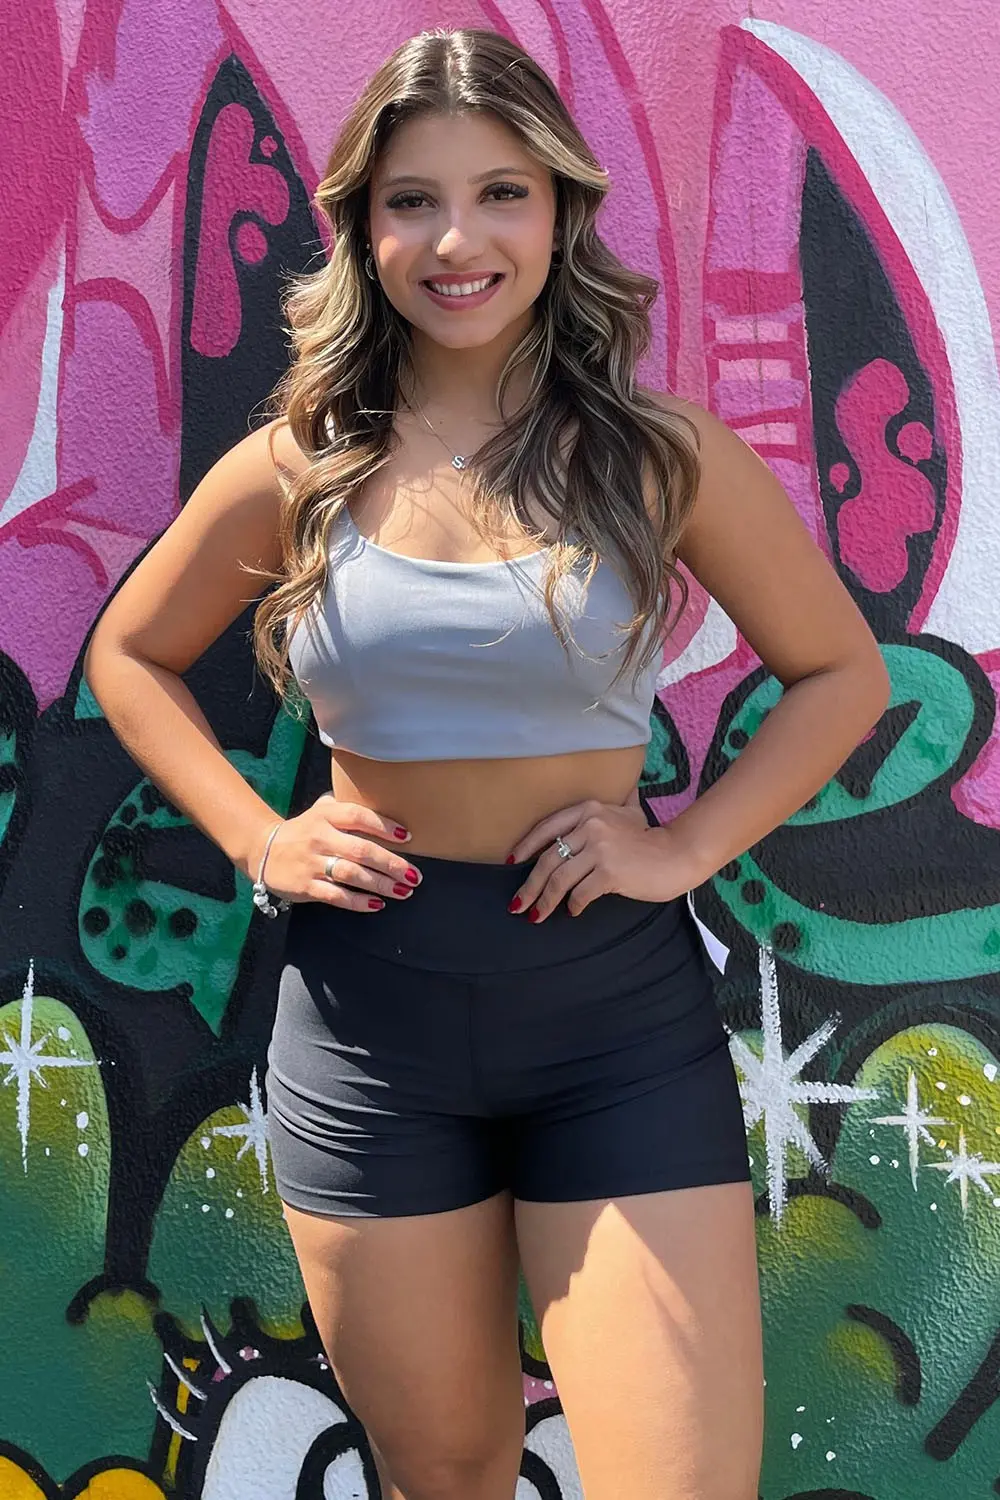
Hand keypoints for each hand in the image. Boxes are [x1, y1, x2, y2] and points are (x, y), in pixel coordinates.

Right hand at [254, 792, 421, 911]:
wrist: (263, 849)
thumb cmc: (304, 830)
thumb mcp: (320, 811)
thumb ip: (347, 808)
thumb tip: (385, 807)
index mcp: (325, 816)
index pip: (358, 816)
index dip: (384, 826)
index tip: (407, 837)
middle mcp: (319, 837)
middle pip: (361, 850)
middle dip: (392, 864)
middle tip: (414, 875)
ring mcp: (311, 863)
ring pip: (352, 875)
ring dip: (381, 884)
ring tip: (404, 891)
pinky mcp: (305, 886)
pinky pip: (336, 896)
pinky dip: (359, 902)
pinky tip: (377, 904)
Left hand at [505, 792, 699, 920]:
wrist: (679, 854)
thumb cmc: (652, 839)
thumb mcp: (628, 812)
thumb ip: (613, 805)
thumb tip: (617, 790)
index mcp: (589, 809)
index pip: (546, 828)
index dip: (525, 847)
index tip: (512, 863)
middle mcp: (591, 826)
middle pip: (547, 859)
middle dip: (529, 886)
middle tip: (518, 904)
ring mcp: (600, 849)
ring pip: (559, 879)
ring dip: (544, 902)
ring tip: (537, 915)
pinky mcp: (609, 872)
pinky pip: (580, 893)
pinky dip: (572, 905)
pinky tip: (572, 912)